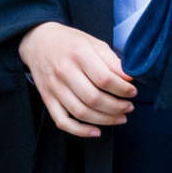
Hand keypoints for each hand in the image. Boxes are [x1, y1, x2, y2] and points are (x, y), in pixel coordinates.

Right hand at [18, 21, 135, 137]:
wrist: (38, 41)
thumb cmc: (69, 41)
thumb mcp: (93, 42)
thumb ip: (111, 60)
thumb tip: (129, 77)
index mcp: (79, 53)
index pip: (105, 78)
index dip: (123, 89)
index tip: (133, 91)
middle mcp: (65, 71)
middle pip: (94, 98)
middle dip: (117, 107)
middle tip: (129, 106)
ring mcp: (55, 88)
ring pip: (81, 113)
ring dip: (105, 120)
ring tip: (120, 117)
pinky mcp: (48, 99)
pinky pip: (63, 121)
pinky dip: (80, 131)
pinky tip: (96, 131)